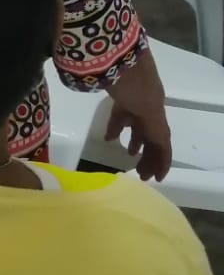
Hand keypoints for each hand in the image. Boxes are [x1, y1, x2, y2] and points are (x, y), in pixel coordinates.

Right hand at [103, 56, 171, 181]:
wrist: (141, 97)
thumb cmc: (128, 102)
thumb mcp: (118, 117)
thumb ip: (114, 128)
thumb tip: (108, 139)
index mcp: (141, 119)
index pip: (140, 135)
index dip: (136, 144)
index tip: (132, 153)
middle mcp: (151, 127)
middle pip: (149, 146)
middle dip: (144, 158)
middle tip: (138, 170)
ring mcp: (158, 133)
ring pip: (156, 153)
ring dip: (151, 164)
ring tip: (145, 176)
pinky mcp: (163, 140)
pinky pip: (165, 157)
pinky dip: (162, 167)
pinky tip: (158, 177)